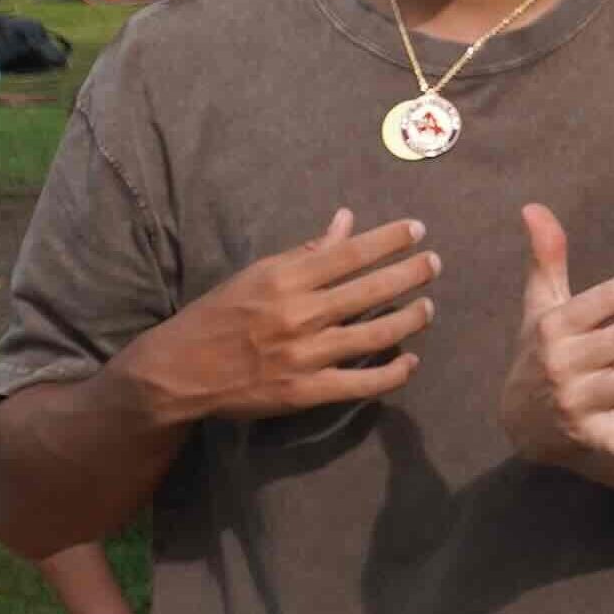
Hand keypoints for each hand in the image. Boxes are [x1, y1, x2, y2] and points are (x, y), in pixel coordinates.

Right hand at [113, 207, 434, 424]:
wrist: (177, 372)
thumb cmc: (217, 315)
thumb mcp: (255, 273)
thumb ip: (305, 251)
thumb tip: (346, 220)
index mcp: (284, 279)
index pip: (350, 253)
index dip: (389, 240)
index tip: (418, 230)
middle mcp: (299, 314)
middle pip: (370, 290)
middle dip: (410, 273)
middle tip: (435, 263)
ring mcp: (305, 355)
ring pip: (374, 334)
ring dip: (409, 319)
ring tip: (429, 307)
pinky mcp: (305, 392)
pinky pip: (360, 384)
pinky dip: (391, 373)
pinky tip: (410, 361)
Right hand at [501, 203, 613, 478]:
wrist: (518, 420)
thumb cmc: (540, 350)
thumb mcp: (539, 306)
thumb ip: (546, 258)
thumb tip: (534, 206)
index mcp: (555, 325)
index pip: (608, 297)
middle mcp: (562, 361)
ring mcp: (573, 400)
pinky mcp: (583, 436)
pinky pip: (611, 442)